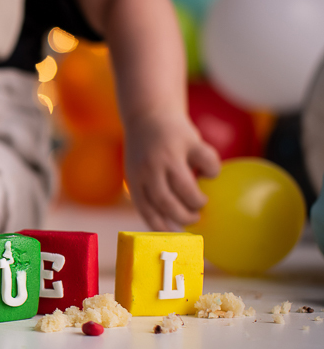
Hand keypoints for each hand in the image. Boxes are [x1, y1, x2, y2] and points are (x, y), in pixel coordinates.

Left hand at [123, 112, 220, 231]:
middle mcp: (149, 167)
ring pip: (185, 186)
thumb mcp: (138, 171)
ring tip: (201, 202)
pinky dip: (212, 171)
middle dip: (183, 216)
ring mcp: (168, 153)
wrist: (149, 113)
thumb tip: (172, 225)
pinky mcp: (188, 140)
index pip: (146, 209)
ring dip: (197, 201)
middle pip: (165, 201)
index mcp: (135, 178)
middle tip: (194, 218)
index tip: (176, 235)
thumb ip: (150, 193)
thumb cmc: (146, 151)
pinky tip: (208, 172)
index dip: (161, 227)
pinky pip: (206, 162)